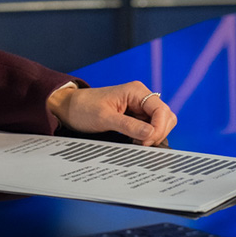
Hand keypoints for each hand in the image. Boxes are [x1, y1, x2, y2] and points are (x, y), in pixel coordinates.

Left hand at [47, 82, 176, 146]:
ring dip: (154, 135)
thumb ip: (128, 126)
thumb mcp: (104, 118)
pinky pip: (150, 127)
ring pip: (160, 123)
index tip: (146, 143)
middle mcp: (140, 97)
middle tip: (141, 145)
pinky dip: (147, 136)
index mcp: (136, 91)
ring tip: (137, 143)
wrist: (69, 108)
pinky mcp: (135, 115)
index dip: (158, 128)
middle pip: (166, 116)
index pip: (161, 110)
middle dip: (158, 132)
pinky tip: (135, 142)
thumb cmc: (83, 108)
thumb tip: (151, 134)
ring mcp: (139, 106)